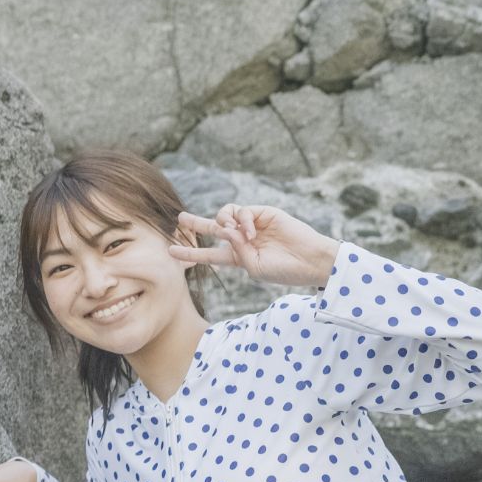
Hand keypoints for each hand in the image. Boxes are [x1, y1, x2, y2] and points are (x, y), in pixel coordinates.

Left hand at [170, 204, 338, 287]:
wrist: (310, 261)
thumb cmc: (284, 270)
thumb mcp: (253, 267)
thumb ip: (235, 252)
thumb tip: (224, 230)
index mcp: (239, 257)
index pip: (210, 254)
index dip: (191, 252)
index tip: (171, 251)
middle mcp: (243, 239)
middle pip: (213, 228)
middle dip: (196, 223)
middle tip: (180, 218)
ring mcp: (254, 225)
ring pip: (225, 215)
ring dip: (222, 222)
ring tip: (230, 231)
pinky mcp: (265, 213)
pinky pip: (243, 211)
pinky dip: (242, 220)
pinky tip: (250, 232)